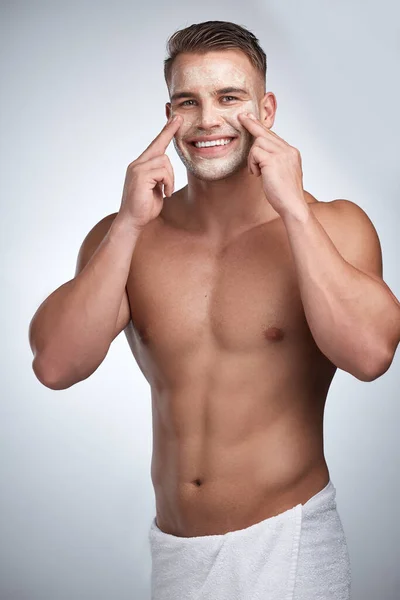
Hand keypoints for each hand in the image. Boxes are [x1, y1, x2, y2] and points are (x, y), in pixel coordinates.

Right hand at [118, 114, 182, 230]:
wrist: (133, 221)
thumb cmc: (145, 207)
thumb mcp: (156, 188)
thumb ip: (160, 175)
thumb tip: (167, 168)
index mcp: (140, 165)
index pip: (156, 144)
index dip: (167, 130)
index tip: (176, 118)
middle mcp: (137, 163)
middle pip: (162, 152)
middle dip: (170, 172)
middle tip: (168, 188)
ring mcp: (137, 168)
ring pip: (164, 162)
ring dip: (170, 180)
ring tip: (165, 192)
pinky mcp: (140, 175)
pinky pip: (163, 171)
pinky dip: (168, 183)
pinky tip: (164, 193)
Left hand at [238, 112, 307, 218]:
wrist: (292, 206)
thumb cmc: (285, 195)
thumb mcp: (281, 173)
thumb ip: (274, 162)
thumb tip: (259, 156)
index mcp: (292, 153)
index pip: (274, 136)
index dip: (260, 128)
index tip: (250, 118)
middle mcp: (288, 150)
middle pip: (265, 133)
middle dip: (251, 125)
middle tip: (240, 116)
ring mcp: (282, 154)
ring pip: (258, 142)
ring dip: (252, 158)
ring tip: (256, 172)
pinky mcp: (273, 160)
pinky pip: (255, 153)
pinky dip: (252, 164)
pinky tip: (257, 174)